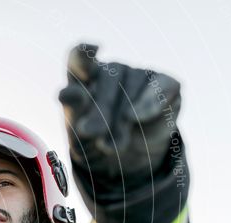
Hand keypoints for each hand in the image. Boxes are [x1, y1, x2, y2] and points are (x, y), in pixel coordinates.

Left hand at [58, 44, 181, 188]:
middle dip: (99, 109)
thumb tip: (65, 93)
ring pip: (132, 87)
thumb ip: (72, 111)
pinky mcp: (165, 84)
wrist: (125, 162)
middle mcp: (111, 70)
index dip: (83, 54)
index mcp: (82, 77)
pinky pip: (160, 88)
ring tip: (111, 146)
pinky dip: (149, 104)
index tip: (89, 52)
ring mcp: (139, 74)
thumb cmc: (95, 142)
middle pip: (107, 76)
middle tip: (90, 133)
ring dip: (121, 119)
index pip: (79, 57)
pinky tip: (138, 119)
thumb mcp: (78, 134)